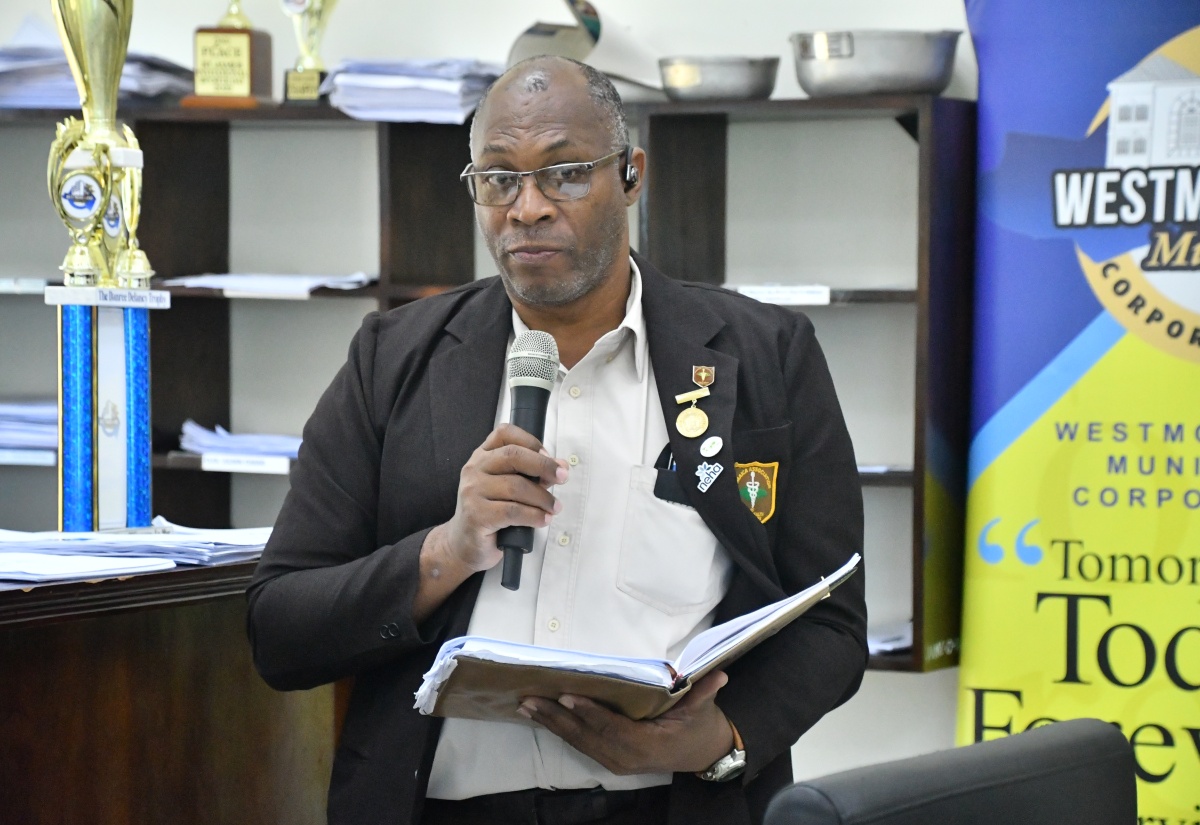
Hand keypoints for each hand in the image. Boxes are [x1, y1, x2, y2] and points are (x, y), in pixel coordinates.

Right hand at [442, 423, 566, 572]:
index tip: (549, 456)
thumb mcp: (511, 490)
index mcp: (482, 456)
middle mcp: (474, 469)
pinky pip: (512, 511)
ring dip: (543, 497)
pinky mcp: (476, 515)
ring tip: (554, 507)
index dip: (531, 441)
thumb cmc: (491, 514)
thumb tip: (562, 466)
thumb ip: (534, 476)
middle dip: (544, 465)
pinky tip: (543, 519)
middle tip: (562, 477)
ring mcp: (472, 491)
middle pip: (513, 456)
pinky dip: (534, 515)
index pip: (505, 434)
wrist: (464, 545)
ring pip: (516, 486)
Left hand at [517, 670, 734, 775]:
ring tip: (525, 706)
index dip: (589, 713)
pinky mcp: (610, 760)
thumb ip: (704, 692)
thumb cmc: (700, 727)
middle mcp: (627, 757)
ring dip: (550, 724)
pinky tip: (541, 717)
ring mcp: (616, 762)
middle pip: (586, 736)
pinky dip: (560, 730)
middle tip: (529, 699)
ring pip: (578, 742)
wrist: (702, 755)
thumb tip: (718, 674)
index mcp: (648, 745)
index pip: (613, 727)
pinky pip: (581, 744)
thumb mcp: (703, 709)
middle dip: (556, 717)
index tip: (567, 697)